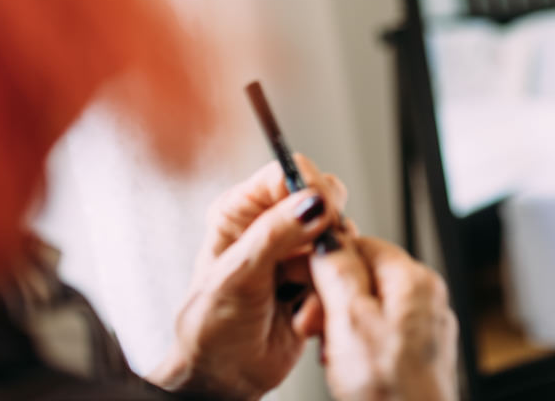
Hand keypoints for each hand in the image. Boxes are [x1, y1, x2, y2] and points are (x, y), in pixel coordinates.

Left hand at [148, 155, 345, 399]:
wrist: (224, 379)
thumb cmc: (211, 330)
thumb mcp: (236, 277)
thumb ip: (274, 235)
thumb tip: (311, 202)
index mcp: (240, 212)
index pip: (285, 174)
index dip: (309, 189)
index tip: (322, 213)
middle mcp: (271, 226)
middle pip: (322, 201)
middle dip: (326, 234)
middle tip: (315, 260)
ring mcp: (296, 253)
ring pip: (338, 240)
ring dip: (326, 273)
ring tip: (298, 299)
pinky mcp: (316, 280)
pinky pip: (343, 273)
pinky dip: (331, 296)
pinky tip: (305, 317)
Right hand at [310, 235, 458, 400]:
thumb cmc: (389, 392)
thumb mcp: (350, 321)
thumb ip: (338, 271)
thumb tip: (327, 234)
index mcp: (415, 281)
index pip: (364, 242)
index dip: (328, 258)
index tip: (303, 278)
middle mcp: (426, 299)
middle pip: (365, 274)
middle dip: (331, 297)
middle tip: (312, 324)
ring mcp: (423, 329)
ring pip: (368, 306)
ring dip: (338, 323)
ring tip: (326, 348)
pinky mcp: (416, 356)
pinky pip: (378, 334)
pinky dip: (354, 344)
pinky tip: (342, 364)